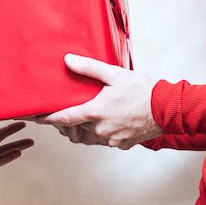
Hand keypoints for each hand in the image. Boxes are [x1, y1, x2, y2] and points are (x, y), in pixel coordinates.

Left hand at [37, 53, 160, 149]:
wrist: (168, 108)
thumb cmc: (143, 91)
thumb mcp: (114, 74)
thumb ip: (89, 68)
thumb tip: (68, 60)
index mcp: (95, 112)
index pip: (64, 118)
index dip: (48, 119)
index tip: (38, 118)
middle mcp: (100, 129)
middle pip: (78, 126)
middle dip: (74, 119)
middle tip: (74, 108)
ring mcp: (111, 139)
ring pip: (91, 135)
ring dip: (89, 126)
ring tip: (94, 113)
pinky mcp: (122, 145)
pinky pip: (107, 140)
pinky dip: (105, 132)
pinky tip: (112, 121)